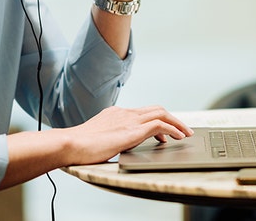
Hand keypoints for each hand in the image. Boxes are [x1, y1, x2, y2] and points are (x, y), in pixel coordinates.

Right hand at [65, 106, 193, 164]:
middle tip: (183, 129)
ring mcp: (128, 119)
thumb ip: (110, 137)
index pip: (143, 112)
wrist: (70, 143)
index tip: (164, 131)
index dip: (157, 120)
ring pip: (161, 113)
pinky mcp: (132, 130)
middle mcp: (124, 113)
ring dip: (177, 123)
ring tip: (186, 133)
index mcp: (115, 113)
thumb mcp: (98, 137)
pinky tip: (177, 138)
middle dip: (172, 119)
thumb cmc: (79, 146)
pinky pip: (159, 124)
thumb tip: (115, 144)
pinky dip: (172, 129)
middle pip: (156, 109)